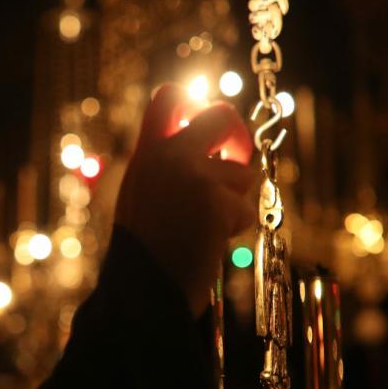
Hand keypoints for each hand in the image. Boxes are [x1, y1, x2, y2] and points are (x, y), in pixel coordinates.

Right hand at [114, 84, 256, 315]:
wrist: (143, 291)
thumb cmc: (143, 250)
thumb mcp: (141, 194)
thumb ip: (166, 164)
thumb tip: (211, 147)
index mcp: (146, 152)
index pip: (169, 97)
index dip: (195, 104)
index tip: (205, 123)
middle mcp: (168, 155)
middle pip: (221, 115)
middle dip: (238, 138)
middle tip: (236, 159)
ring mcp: (194, 176)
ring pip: (242, 173)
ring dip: (234, 200)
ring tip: (207, 227)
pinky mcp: (217, 202)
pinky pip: (245, 208)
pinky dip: (235, 228)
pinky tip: (210, 244)